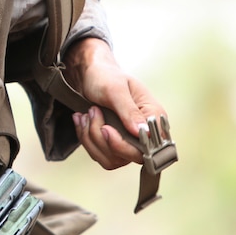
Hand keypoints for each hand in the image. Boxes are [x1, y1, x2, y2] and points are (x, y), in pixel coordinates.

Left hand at [63, 38, 165, 169]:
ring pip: (110, 159)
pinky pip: (99, 155)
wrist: (90, 75)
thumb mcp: (115, 90)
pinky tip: (82, 121)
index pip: (149, 147)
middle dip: (102, 139)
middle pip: (128, 157)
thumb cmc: (106, 77)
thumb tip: (144, 133)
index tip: (106, 129)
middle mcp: (144, 133)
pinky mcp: (113, 145)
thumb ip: (129, 111)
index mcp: (153, 116)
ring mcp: (129, 141)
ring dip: (91, 137)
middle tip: (93, 113)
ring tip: (87, 113)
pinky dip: (86, 139)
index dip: (125, 146)